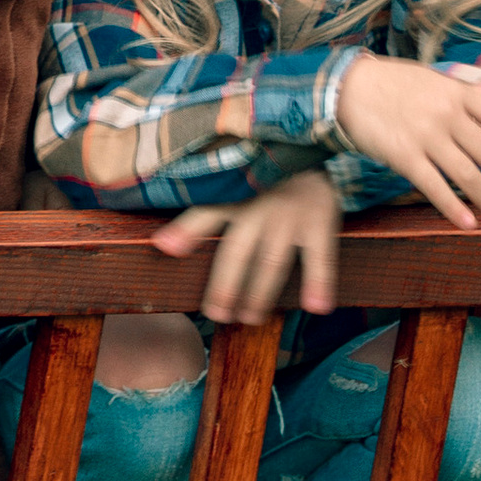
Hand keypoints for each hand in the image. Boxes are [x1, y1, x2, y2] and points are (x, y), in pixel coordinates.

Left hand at [152, 170, 342, 326]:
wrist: (317, 162)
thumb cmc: (267, 187)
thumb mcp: (234, 193)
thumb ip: (201, 219)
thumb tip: (160, 245)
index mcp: (235, 198)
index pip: (205, 213)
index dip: (186, 230)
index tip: (164, 247)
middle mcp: (259, 206)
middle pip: (237, 250)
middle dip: (225, 285)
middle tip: (217, 314)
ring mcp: (289, 215)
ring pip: (271, 261)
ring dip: (260, 294)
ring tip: (251, 318)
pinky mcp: (320, 221)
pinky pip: (319, 256)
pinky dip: (319, 282)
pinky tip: (316, 307)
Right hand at [336, 58, 480, 228]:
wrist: (346, 86)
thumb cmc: (392, 82)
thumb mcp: (434, 78)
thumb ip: (467, 88)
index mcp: (458, 93)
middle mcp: (448, 114)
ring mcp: (426, 136)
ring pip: (468, 176)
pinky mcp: (404, 156)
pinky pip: (435, 187)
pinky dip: (455, 208)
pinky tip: (468, 224)